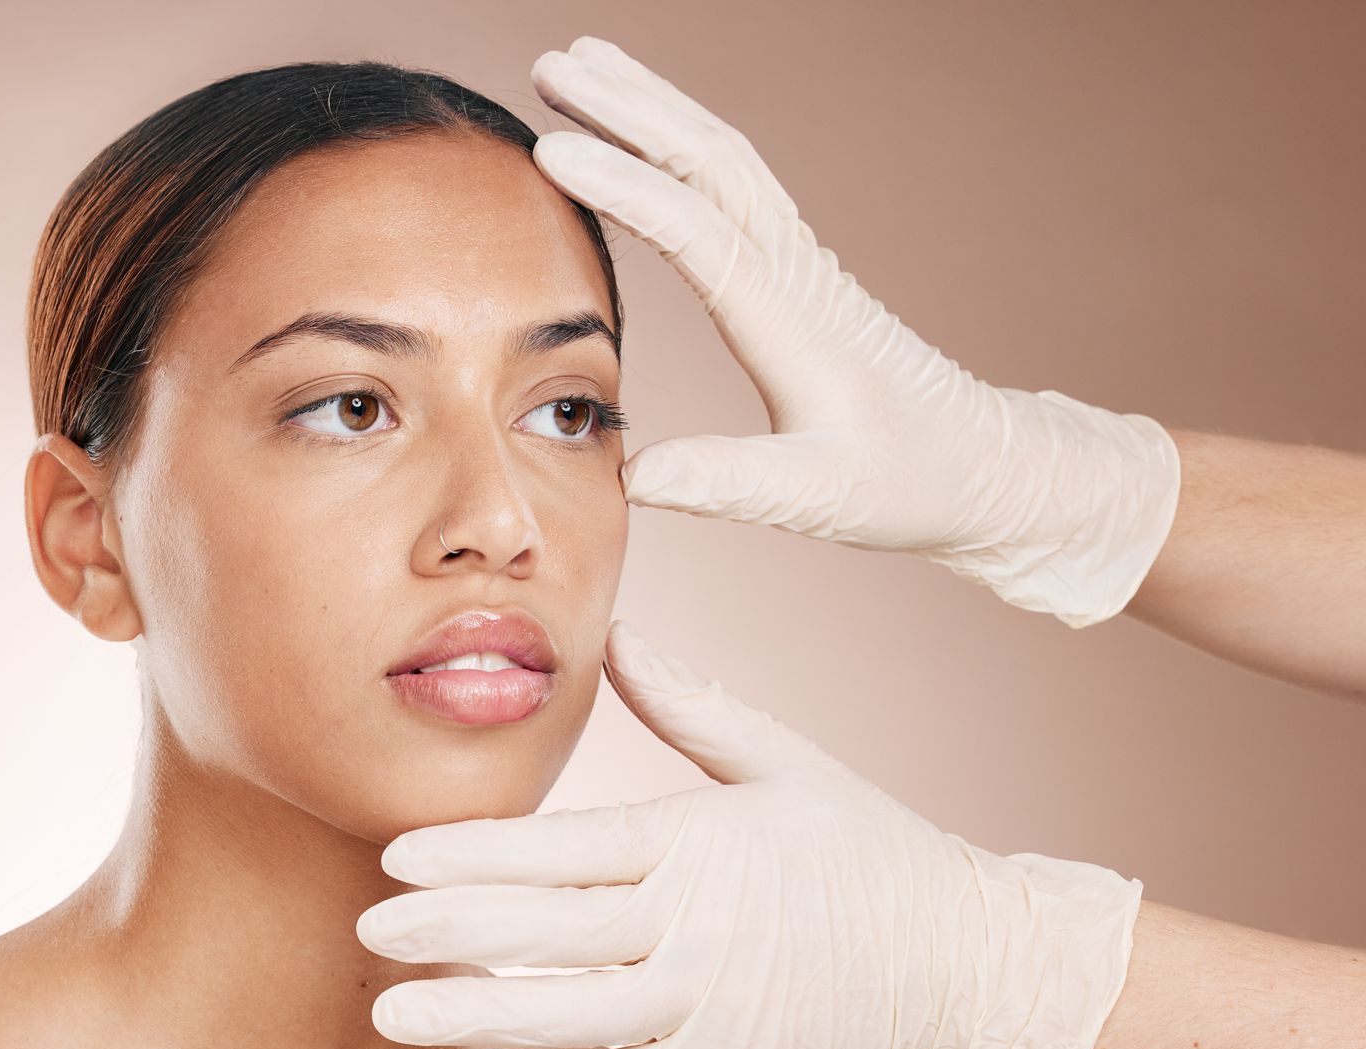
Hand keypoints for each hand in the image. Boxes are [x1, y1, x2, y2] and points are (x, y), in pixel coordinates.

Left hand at [356, 620, 1143, 1048]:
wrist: (968, 958)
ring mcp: (709, 1004)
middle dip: (446, 930)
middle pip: (547, 931)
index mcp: (699, 840)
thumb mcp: (783, 759)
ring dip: (474, 1013)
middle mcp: (695, 925)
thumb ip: (689, 703)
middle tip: (365, 929)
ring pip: (569, 1016)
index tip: (397, 856)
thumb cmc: (868, 847)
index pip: (562, 850)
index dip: (472, 856)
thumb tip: (621, 632)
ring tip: (394, 1011)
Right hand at [528, 36, 1182, 628]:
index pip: (698, 229)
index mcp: (790, 318)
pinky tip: (643, 131)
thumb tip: (634, 473)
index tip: (553, 149)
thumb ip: (725, 483)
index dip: (625, 185)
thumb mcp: (816, 498)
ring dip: (648, 105)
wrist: (979, 464)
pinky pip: (730, 179)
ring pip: (720, 156)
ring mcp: (795, 260)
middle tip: (550, 67)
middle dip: (627, 107)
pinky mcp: (794, 267)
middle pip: (708, 160)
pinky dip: (678, 137)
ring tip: (579, 67)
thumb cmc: (904, 480)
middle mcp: (793, 269)